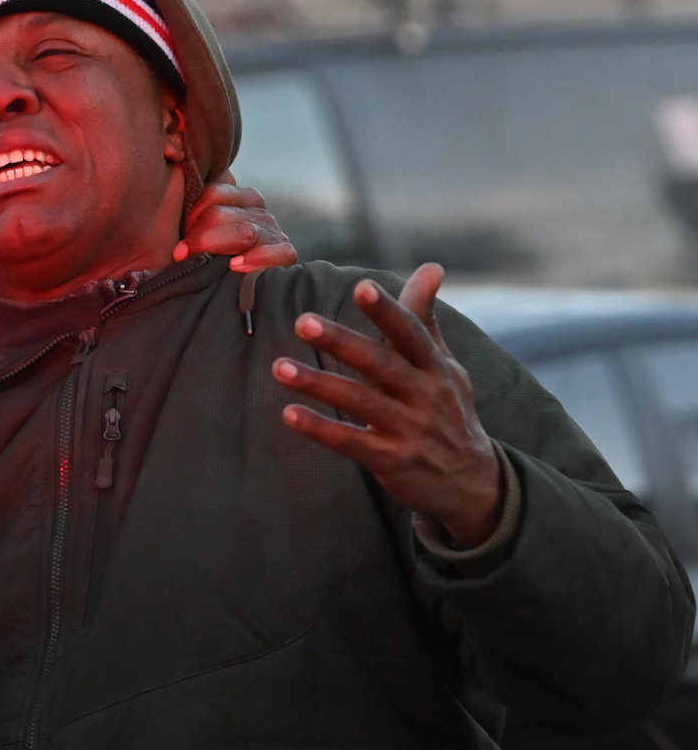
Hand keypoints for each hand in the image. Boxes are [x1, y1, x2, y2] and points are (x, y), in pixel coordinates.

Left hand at [173, 171, 297, 271]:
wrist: (239, 292)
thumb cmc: (210, 258)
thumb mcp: (198, 231)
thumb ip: (192, 208)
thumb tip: (174, 164)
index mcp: (239, 198)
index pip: (213, 193)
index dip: (192, 214)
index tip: (177, 237)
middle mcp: (258, 210)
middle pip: (221, 213)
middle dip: (198, 236)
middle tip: (179, 254)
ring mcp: (273, 231)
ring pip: (244, 230)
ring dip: (216, 246)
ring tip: (196, 260)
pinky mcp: (286, 253)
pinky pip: (277, 251)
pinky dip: (256, 258)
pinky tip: (235, 266)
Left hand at [271, 263, 502, 547]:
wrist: (470, 482)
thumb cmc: (447, 412)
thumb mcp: (445, 366)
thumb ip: (425, 319)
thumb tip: (430, 267)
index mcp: (437, 367)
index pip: (412, 333)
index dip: (388, 311)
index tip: (362, 287)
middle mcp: (426, 395)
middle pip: (381, 364)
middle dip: (342, 341)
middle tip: (303, 320)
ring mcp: (409, 429)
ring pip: (360, 402)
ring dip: (318, 383)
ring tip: (279, 367)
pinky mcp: (392, 460)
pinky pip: (351, 443)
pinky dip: (320, 429)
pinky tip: (289, 414)